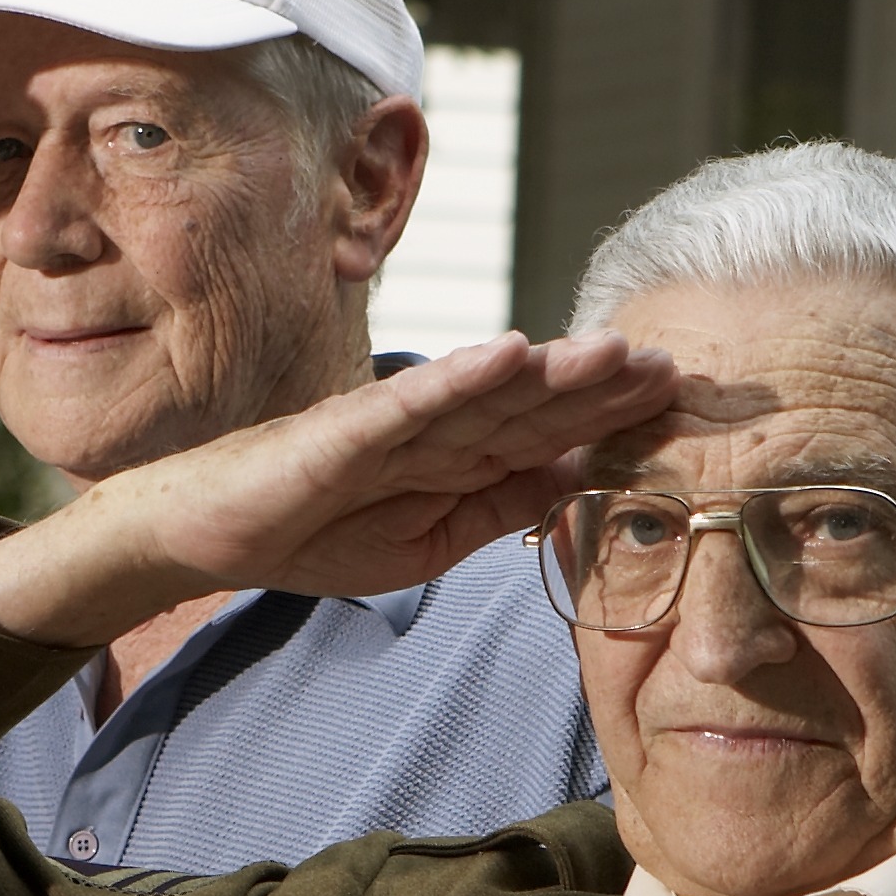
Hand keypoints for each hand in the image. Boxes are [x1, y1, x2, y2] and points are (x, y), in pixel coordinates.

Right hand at [0, 330, 680, 648]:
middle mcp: (435, 431)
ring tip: (617, 351)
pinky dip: (462, 378)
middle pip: (535, 406)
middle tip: (678, 366)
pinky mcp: (343, 431)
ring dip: (555, 372)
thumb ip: (497, 509)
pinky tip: (509, 354)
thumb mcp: (425, 543)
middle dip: (606, 388)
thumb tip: (576, 478)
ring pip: (489, 395)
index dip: (617, 421)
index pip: (551, 436)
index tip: (689, 410)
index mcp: (459, 459)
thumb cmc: (314, 533)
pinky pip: (412, 405)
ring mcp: (391, 425)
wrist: (205, 531)